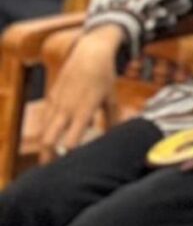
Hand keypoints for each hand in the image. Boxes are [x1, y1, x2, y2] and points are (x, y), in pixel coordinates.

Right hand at [26, 24, 121, 154]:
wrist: (88, 54)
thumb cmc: (104, 78)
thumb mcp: (111, 99)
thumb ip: (112, 120)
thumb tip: (114, 138)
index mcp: (84, 110)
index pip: (73, 138)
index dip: (70, 154)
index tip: (73, 167)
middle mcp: (66, 107)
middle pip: (50, 138)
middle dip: (49, 155)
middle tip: (52, 171)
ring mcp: (56, 102)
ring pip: (45, 130)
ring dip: (45, 146)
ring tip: (48, 162)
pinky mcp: (51, 97)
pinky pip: (45, 119)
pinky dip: (46, 131)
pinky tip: (49, 142)